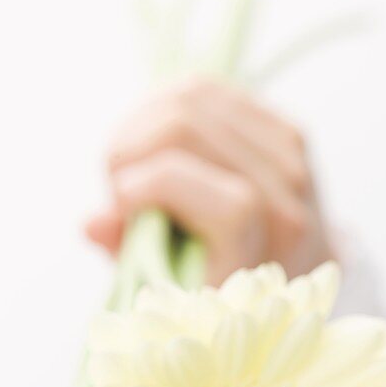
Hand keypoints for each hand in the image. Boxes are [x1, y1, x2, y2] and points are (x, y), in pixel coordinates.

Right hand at [85, 79, 334, 285]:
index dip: (152, 189)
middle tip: (114, 180)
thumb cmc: (216, 295)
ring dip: (140, 123)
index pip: (222, 201)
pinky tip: (151, 137)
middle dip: (129, 149)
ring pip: (194, 97)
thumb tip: (92, 222)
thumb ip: (132, 258)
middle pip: (187, 128)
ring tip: (126, 160)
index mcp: (259, 260)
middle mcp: (287, 207)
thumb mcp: (170, 296)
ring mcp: (293, 162)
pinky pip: (211, 91)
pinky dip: (166, 104)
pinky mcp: (285, 131)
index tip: (118, 206)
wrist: (293, 280)